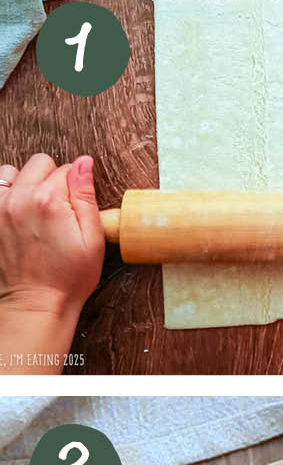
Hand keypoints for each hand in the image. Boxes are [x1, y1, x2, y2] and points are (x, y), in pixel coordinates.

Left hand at [0, 154, 104, 370]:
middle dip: (53, 181)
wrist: (36, 302)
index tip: (78, 209)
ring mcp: (1, 205)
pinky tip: (20, 211)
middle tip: (60, 210)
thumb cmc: (68, 278)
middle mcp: (20, 197)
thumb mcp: (92, 240)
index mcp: (49, 201)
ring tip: (38, 209)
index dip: (78, 188)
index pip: (67, 170)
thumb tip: (84, 162)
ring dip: (27, 183)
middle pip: (40, 164)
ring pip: (14, 170)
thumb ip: (86, 196)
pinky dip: (9, 192)